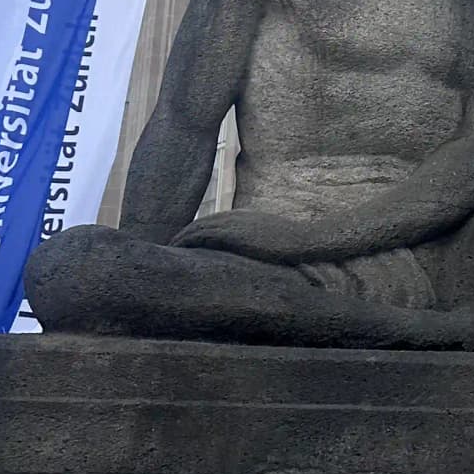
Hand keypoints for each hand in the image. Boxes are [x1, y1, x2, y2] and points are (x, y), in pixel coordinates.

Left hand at [173, 208, 320, 263]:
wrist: (305, 241)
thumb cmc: (297, 246)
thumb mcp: (277, 242)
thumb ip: (263, 244)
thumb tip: (260, 257)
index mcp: (247, 218)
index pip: (217, 222)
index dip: (201, 231)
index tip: (189, 243)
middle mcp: (237, 216)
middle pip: (204, 222)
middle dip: (187, 233)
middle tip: (170, 246)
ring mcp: (233, 223)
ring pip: (199, 227)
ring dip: (182, 237)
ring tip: (168, 249)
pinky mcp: (231, 233)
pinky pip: (201, 234)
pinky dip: (187, 240)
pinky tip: (176, 249)